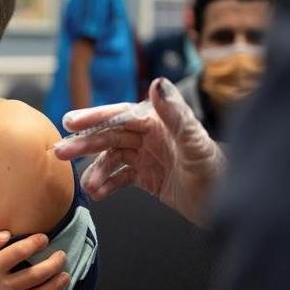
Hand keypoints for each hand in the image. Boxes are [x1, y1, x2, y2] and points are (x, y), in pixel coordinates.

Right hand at [55, 77, 225, 223]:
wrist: (229, 206)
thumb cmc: (217, 172)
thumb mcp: (197, 142)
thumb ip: (176, 113)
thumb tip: (157, 82)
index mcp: (159, 122)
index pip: (120, 115)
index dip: (94, 117)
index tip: (70, 122)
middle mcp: (150, 136)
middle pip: (109, 136)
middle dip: (84, 145)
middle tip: (60, 153)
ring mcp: (147, 156)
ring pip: (111, 158)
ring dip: (95, 171)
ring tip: (86, 187)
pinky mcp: (146, 177)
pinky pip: (119, 178)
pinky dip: (107, 185)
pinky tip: (98, 194)